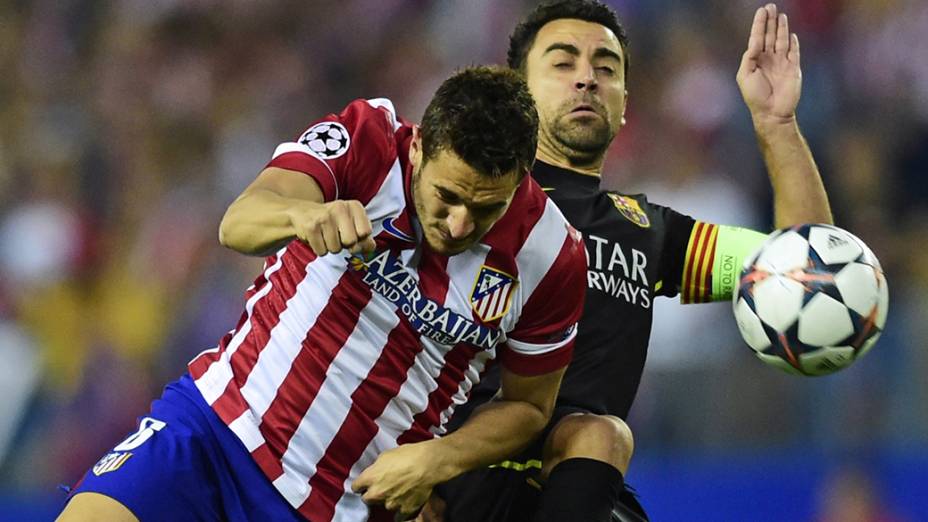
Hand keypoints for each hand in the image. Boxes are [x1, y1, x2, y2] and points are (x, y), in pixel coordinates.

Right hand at [289, 199, 375, 255]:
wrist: (302, 213)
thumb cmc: (332, 222)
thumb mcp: (351, 224)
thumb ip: (365, 237)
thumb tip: (371, 248)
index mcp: (354, 206)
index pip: (366, 232)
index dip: (360, 239)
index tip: (352, 234)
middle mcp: (340, 208)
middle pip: (351, 242)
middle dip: (344, 245)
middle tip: (337, 236)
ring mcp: (325, 217)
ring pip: (336, 249)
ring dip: (331, 247)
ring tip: (325, 235)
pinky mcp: (311, 227)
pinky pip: (322, 251)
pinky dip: (320, 249)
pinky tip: (317, 237)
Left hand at [352, 441, 445, 520]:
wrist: (428, 464)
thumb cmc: (409, 455)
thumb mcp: (386, 455)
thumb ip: (376, 467)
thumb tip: (375, 472)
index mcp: (370, 478)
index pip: (355, 487)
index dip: (362, 484)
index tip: (366, 483)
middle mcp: (377, 493)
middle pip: (367, 499)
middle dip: (373, 494)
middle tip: (383, 487)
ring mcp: (390, 504)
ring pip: (383, 506)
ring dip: (389, 500)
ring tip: (400, 490)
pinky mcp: (404, 510)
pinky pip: (398, 515)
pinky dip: (401, 509)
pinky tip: (406, 500)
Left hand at [736, 3, 801, 126]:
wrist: (772, 113)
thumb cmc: (755, 96)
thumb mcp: (744, 76)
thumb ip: (748, 58)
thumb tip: (754, 44)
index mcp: (755, 61)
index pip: (757, 38)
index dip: (759, 24)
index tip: (761, 11)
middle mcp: (769, 59)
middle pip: (770, 35)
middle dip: (770, 21)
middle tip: (771, 6)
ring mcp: (782, 63)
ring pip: (782, 40)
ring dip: (781, 28)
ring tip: (780, 15)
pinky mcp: (794, 68)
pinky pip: (794, 52)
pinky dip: (793, 43)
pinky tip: (792, 34)